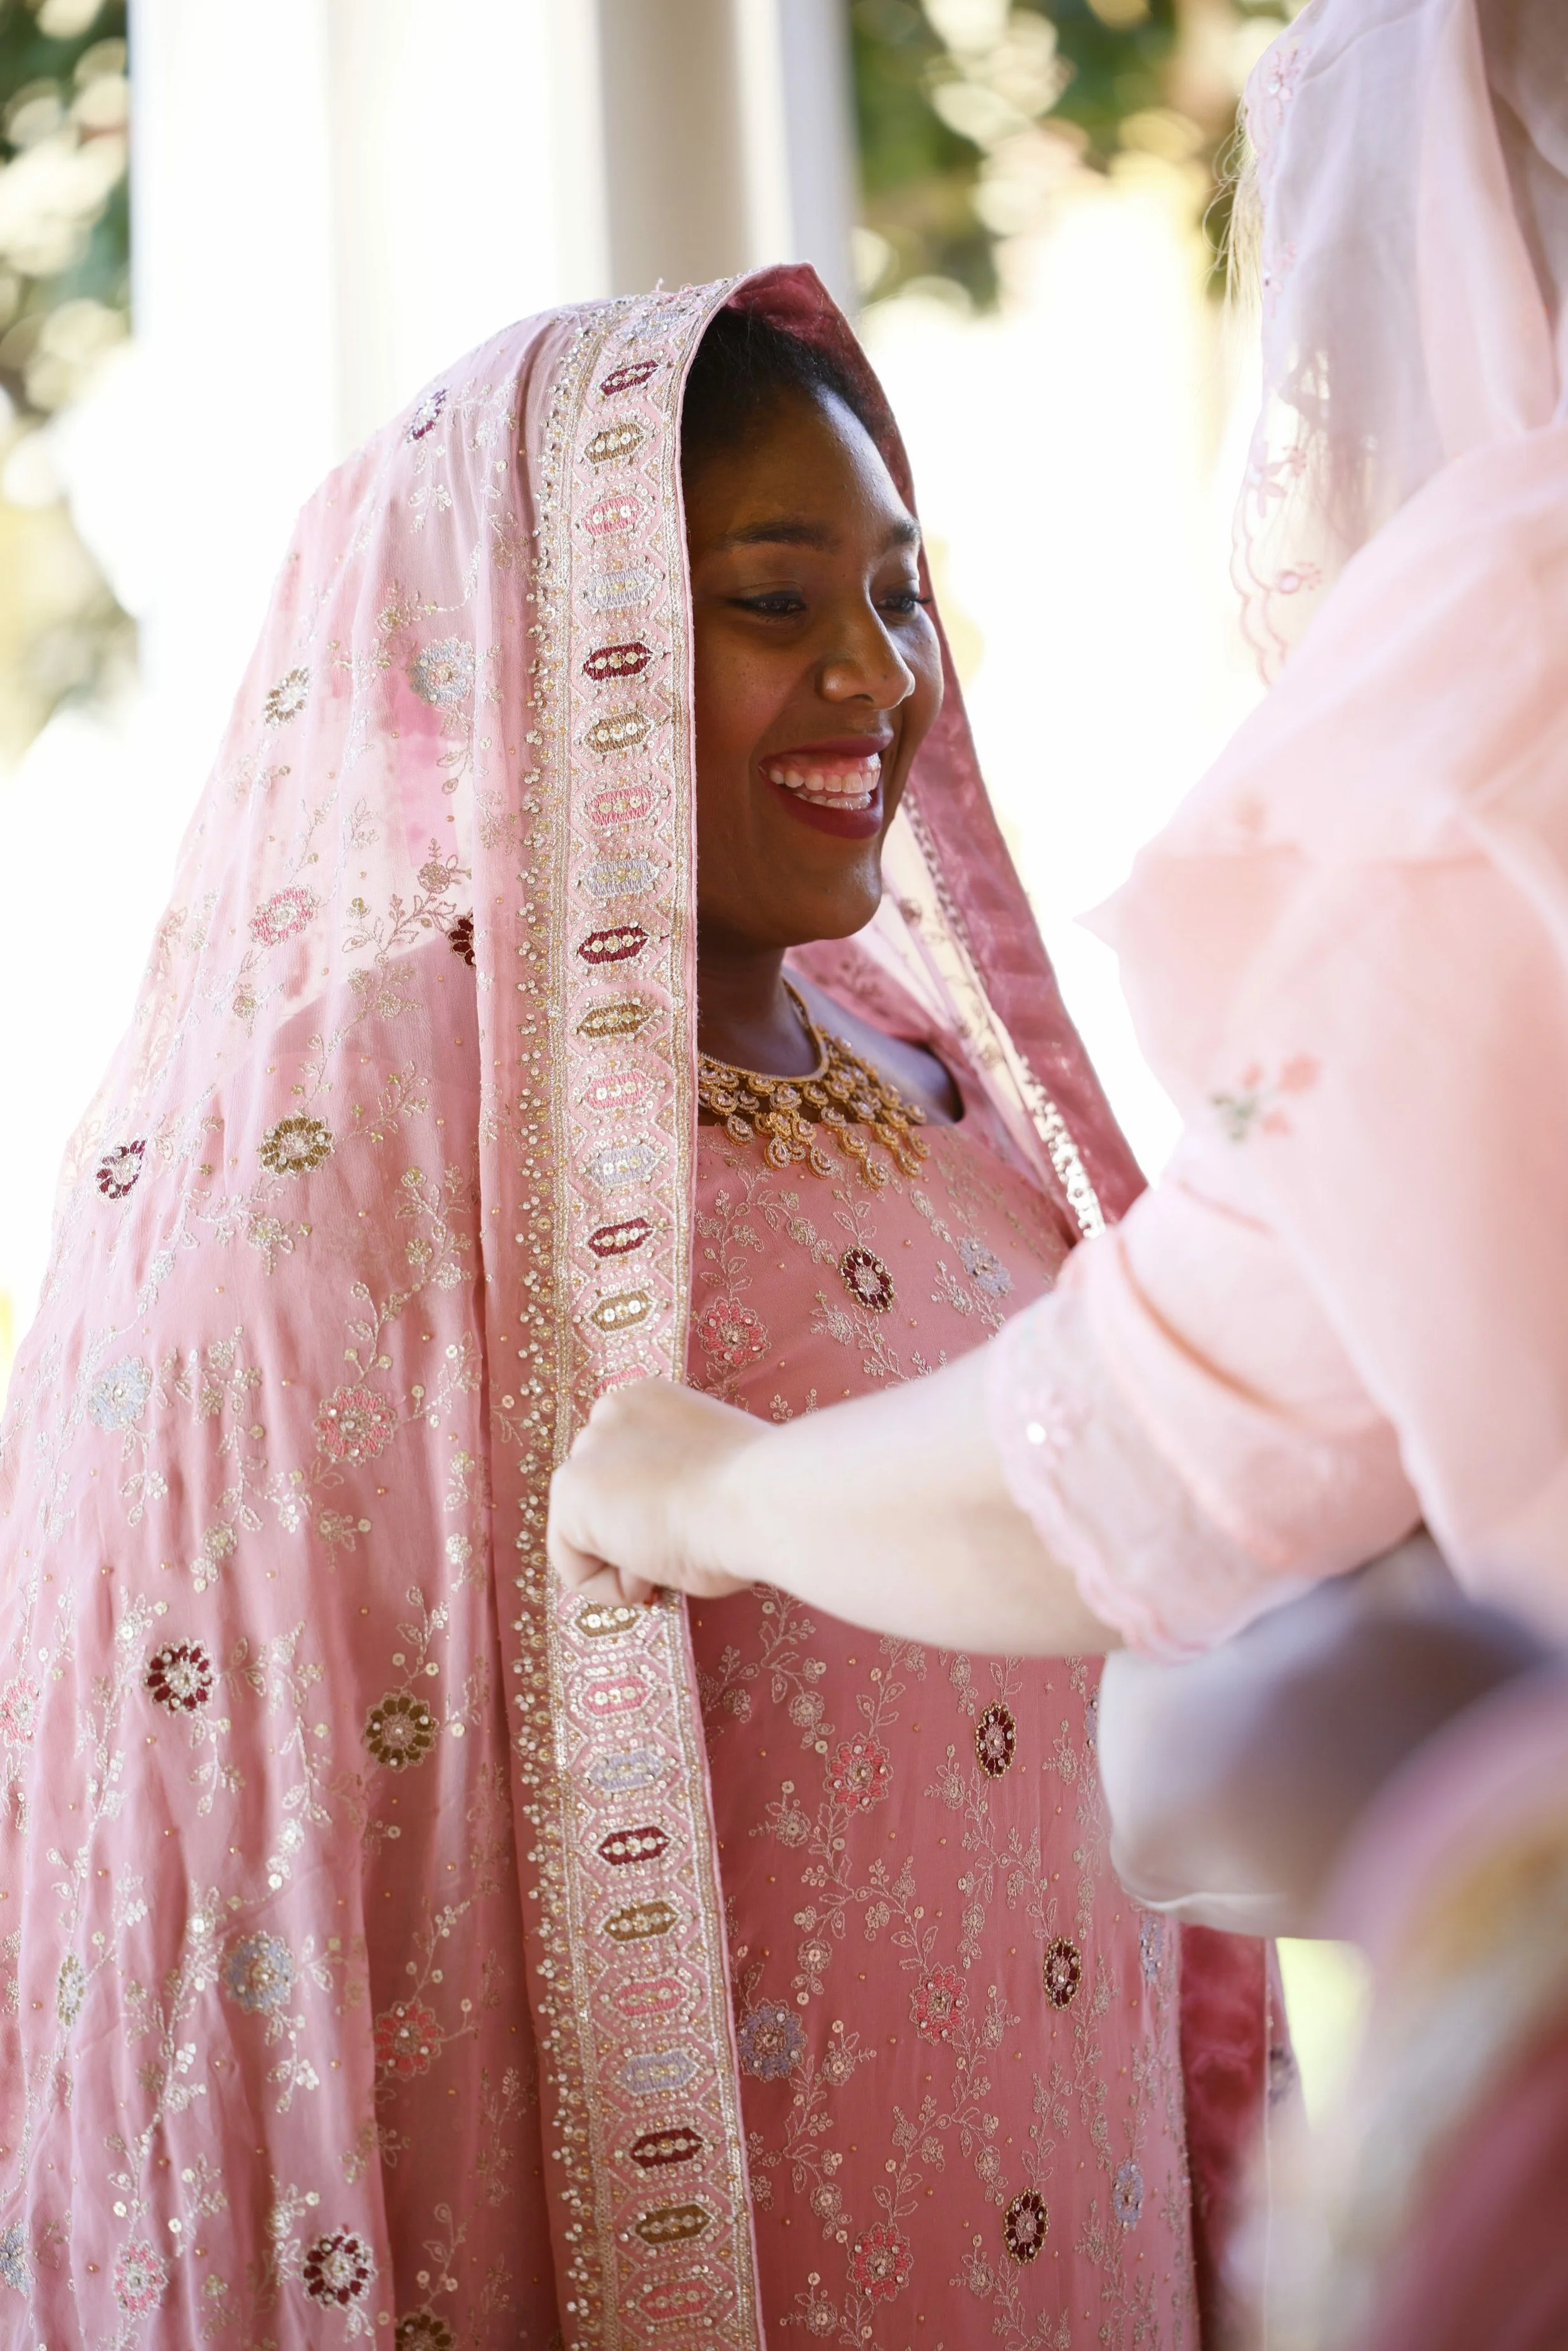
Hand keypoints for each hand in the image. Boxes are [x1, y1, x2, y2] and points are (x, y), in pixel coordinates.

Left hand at [545, 1346, 1111, 1655]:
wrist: (788, 1501)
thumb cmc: (811, 1494)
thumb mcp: (790, 1479)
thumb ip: (796, 1476)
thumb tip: (961, 1463)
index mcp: (659, 1398)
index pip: (640, 1482)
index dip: (678, 1523)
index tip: (724, 1529)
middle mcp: (611, 1410)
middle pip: (612, 1515)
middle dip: (653, 1548)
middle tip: (716, 1545)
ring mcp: (588, 1450)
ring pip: (593, 1548)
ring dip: (642, 1572)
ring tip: (697, 1553)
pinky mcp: (570, 1494)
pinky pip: (572, 1574)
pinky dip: (616, 1591)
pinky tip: (665, 1570)